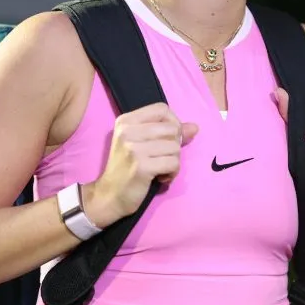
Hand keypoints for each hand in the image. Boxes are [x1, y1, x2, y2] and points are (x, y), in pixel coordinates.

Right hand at [84, 103, 197, 225]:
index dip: (172, 122)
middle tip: (163, 157)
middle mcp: (128, 131)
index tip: (167, 139)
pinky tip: (161, 177)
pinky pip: (173, 163)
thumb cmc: (126, 167)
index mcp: (126, 121)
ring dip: (174, 161)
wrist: (109, 195)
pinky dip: (172, 173)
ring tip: (160, 168)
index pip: (162, 109)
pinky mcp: (141, 167)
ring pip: (175, 147)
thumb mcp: (141, 144)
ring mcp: (134, 149)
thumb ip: (168, 132)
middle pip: (172, 128)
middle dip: (174, 145)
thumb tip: (195, 127)